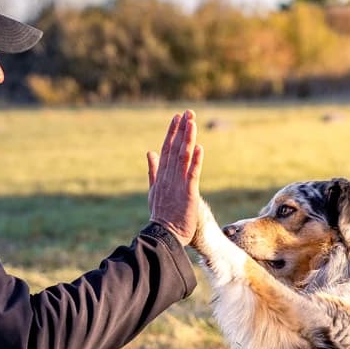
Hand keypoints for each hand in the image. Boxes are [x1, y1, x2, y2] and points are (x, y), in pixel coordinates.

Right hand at [147, 111, 203, 245]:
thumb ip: (152, 171)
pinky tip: (199, 148)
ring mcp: (177, 185)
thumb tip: (149, 152)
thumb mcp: (153, 190)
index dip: (172, 133)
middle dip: (181, 130)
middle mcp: (168, 178)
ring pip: (183, 158)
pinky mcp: (188, 194)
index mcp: (161, 176)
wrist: (163, 236)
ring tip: (192, 123)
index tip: (177, 118)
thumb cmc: (161, 215)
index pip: (167, 150)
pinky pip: (192, 175)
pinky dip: (195, 161)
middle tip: (187, 113)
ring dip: (188, 139)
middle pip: (175, 149)